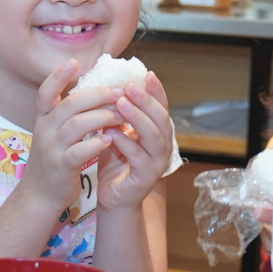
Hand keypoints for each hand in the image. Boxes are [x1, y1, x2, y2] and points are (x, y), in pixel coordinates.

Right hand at [20, 59, 124, 211]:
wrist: (41, 193)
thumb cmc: (57, 157)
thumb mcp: (57, 132)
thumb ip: (71, 113)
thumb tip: (98, 90)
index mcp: (44, 119)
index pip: (45, 92)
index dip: (58, 76)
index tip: (74, 62)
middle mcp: (45, 130)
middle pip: (69, 104)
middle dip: (97, 95)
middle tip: (119, 92)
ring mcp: (52, 148)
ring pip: (77, 125)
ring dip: (102, 117)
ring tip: (121, 116)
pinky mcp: (61, 166)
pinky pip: (79, 151)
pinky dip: (96, 143)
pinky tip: (110, 140)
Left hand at [95, 72, 172, 213]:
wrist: (113, 197)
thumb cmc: (114, 163)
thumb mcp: (116, 134)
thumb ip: (118, 116)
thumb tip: (109, 88)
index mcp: (157, 133)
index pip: (160, 108)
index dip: (156, 91)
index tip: (146, 74)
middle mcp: (163, 145)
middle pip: (161, 119)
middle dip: (146, 101)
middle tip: (130, 87)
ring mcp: (157, 162)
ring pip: (154, 136)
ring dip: (138, 118)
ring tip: (121, 103)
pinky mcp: (147, 177)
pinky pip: (139, 157)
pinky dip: (126, 144)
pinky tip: (112, 133)